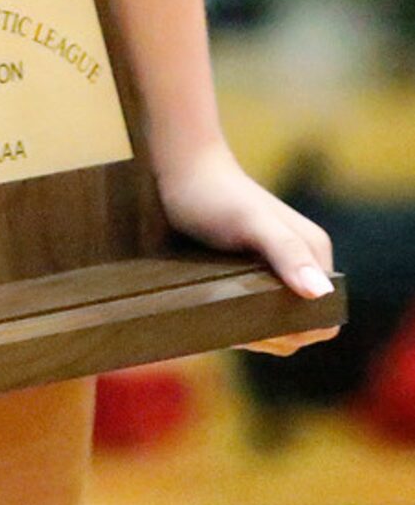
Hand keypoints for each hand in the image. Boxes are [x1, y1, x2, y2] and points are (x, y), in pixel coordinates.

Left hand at [156, 140, 340, 357]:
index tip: (259, 329)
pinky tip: (218, 313)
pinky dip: (242, 320)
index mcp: (314, 253)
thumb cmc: (214, 193)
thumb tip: (321, 293)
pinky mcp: (253, 272)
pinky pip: (258, 310)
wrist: (180, 169)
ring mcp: (277, 268)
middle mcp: (302, 262)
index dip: (298, 333)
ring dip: (255, 330)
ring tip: (222, 316)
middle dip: (272, 335)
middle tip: (233, 322)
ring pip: (278, 322)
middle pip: (301, 326)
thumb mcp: (250, 222)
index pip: (324, 318)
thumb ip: (287, 251)